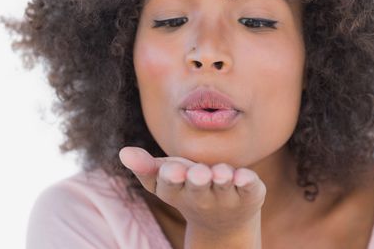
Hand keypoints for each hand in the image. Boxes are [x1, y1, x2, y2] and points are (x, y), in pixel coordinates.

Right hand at [118, 146, 265, 234]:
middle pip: (198, 189)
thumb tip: (123, 152)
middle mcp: (202, 196)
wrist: (224, 221)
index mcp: (179, 191)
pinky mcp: (250, 194)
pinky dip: (248, 183)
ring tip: (221, 175)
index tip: (170, 170)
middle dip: (197, 181)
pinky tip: (245, 177)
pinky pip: (250, 189)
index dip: (170, 177)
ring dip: (222, 181)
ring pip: (224, 188)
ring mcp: (227, 197)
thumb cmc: (188, 188)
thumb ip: (145, 167)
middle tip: (197, 174)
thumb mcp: (165, 178)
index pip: (170, 185)